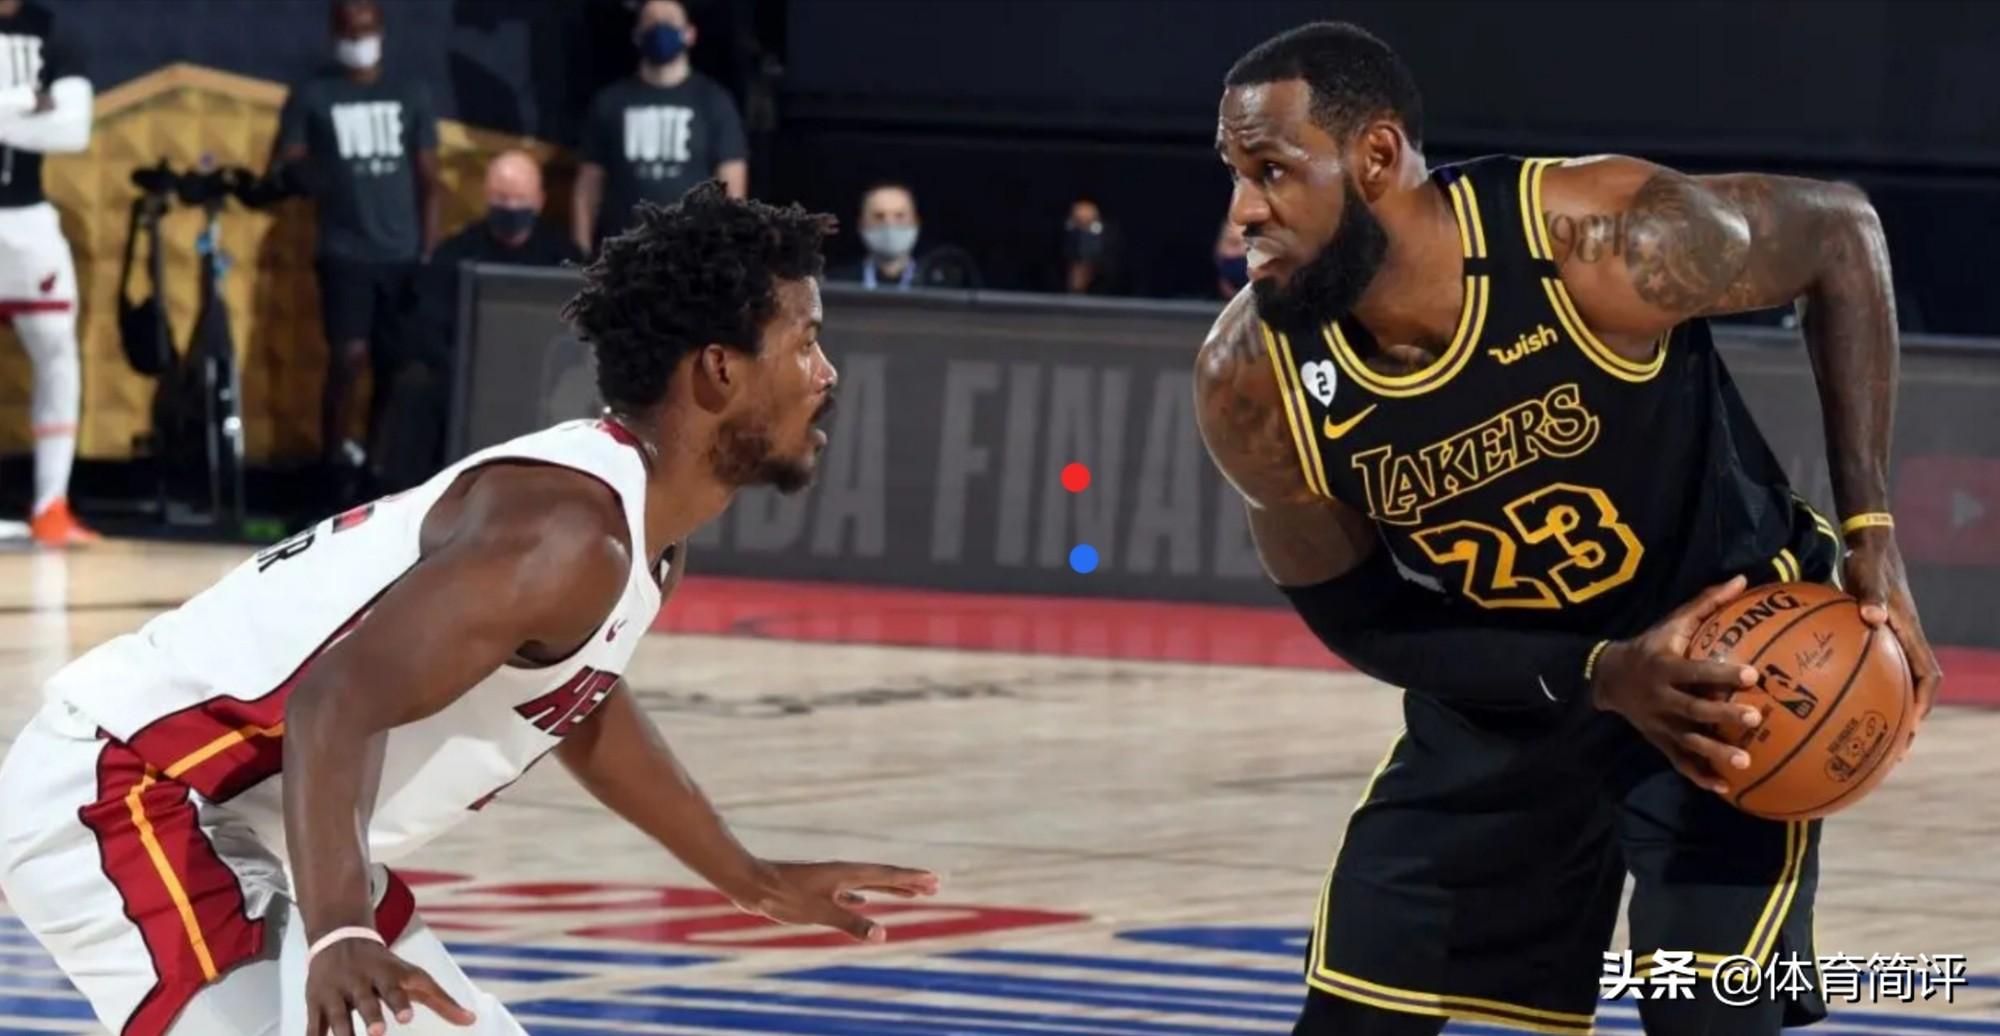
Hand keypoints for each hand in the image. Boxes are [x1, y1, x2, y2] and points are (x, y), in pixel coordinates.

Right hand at [305, 937, 474, 1035]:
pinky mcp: (315, 1003)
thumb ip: (441, 1000)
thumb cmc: (385, 966)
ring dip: (342, 1032)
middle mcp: (360, 982)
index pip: (394, 989)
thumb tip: (471, 1021)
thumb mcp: (413, 977)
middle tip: (378, 1032)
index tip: (406, 1017)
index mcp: (386, 975)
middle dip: (371, 1016)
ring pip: (337, 1016)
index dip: (400, 1003)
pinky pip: (313, 1024)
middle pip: (365, 1001)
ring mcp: (335, 993)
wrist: (341, 939)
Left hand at [733, 859, 940, 942]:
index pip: (888, 876)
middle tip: (934, 886)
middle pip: (883, 877)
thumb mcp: (820, 912)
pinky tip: (863, 901)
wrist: (754, 884)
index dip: (912, 880)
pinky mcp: (818, 888)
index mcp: (848, 874)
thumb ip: (851, 923)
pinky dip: (862, 896)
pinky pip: (849, 891)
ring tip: (909, 893)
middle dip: (908, 883)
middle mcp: (843, 873)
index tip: (934, 880)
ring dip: (889, 889)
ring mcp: (831, 879)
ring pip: (868, 884)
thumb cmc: (786, 897)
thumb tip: (882, 934)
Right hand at [1591, 574, 1765, 794]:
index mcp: (1665, 668)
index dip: (1721, 673)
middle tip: (1755, 718)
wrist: (1607, 677)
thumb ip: (1706, 604)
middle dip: (1723, 715)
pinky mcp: (1659, 742)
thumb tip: (1742, 580)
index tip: (1751, 675)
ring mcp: (1660, 724)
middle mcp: (1661, 699)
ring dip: (1715, 753)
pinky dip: (1699, 775)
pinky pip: (1679, 762)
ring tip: (1744, 763)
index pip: (1695, 671)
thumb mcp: (1671, 623)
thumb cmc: (1650, 647)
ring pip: (1689, 741)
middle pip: (1694, 710)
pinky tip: (1723, 787)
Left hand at [1843, 530, 1941, 762]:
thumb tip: (1873, 616)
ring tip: (1861, 738)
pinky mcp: (1870, 636)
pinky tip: (1824, 700)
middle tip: (1890, 751)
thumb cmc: (1870, 559)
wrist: (1868, 544)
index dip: (1922, 705)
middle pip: (1912, 689)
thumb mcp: (1869, 574)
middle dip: (1905, 721)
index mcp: (1909, 633)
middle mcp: (1903, 641)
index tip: (1910, 729)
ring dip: (1882, 709)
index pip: (1927, 677)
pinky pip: (1867, 668)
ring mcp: (1888, 640)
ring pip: (1891, 682)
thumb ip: (1871, 594)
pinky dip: (1853, 686)